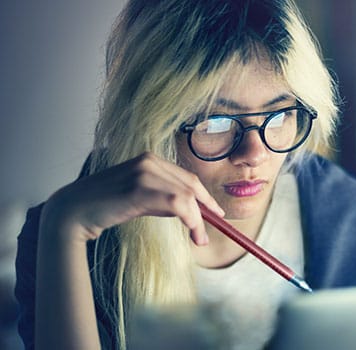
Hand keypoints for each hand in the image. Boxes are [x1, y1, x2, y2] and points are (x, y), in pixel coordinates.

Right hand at [41, 152, 223, 245]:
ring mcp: (144, 173)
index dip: (204, 195)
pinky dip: (191, 221)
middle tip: (217, 225)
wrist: (74, 211)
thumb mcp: (140, 197)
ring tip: (200, 238)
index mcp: (149, 159)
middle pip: (190, 185)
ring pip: (186, 196)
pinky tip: (193, 234)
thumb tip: (191, 211)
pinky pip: (177, 204)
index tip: (216, 211)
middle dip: (207, 207)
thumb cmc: (106, 206)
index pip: (186, 177)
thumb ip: (163, 197)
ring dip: (199, 220)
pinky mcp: (139, 188)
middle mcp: (149, 161)